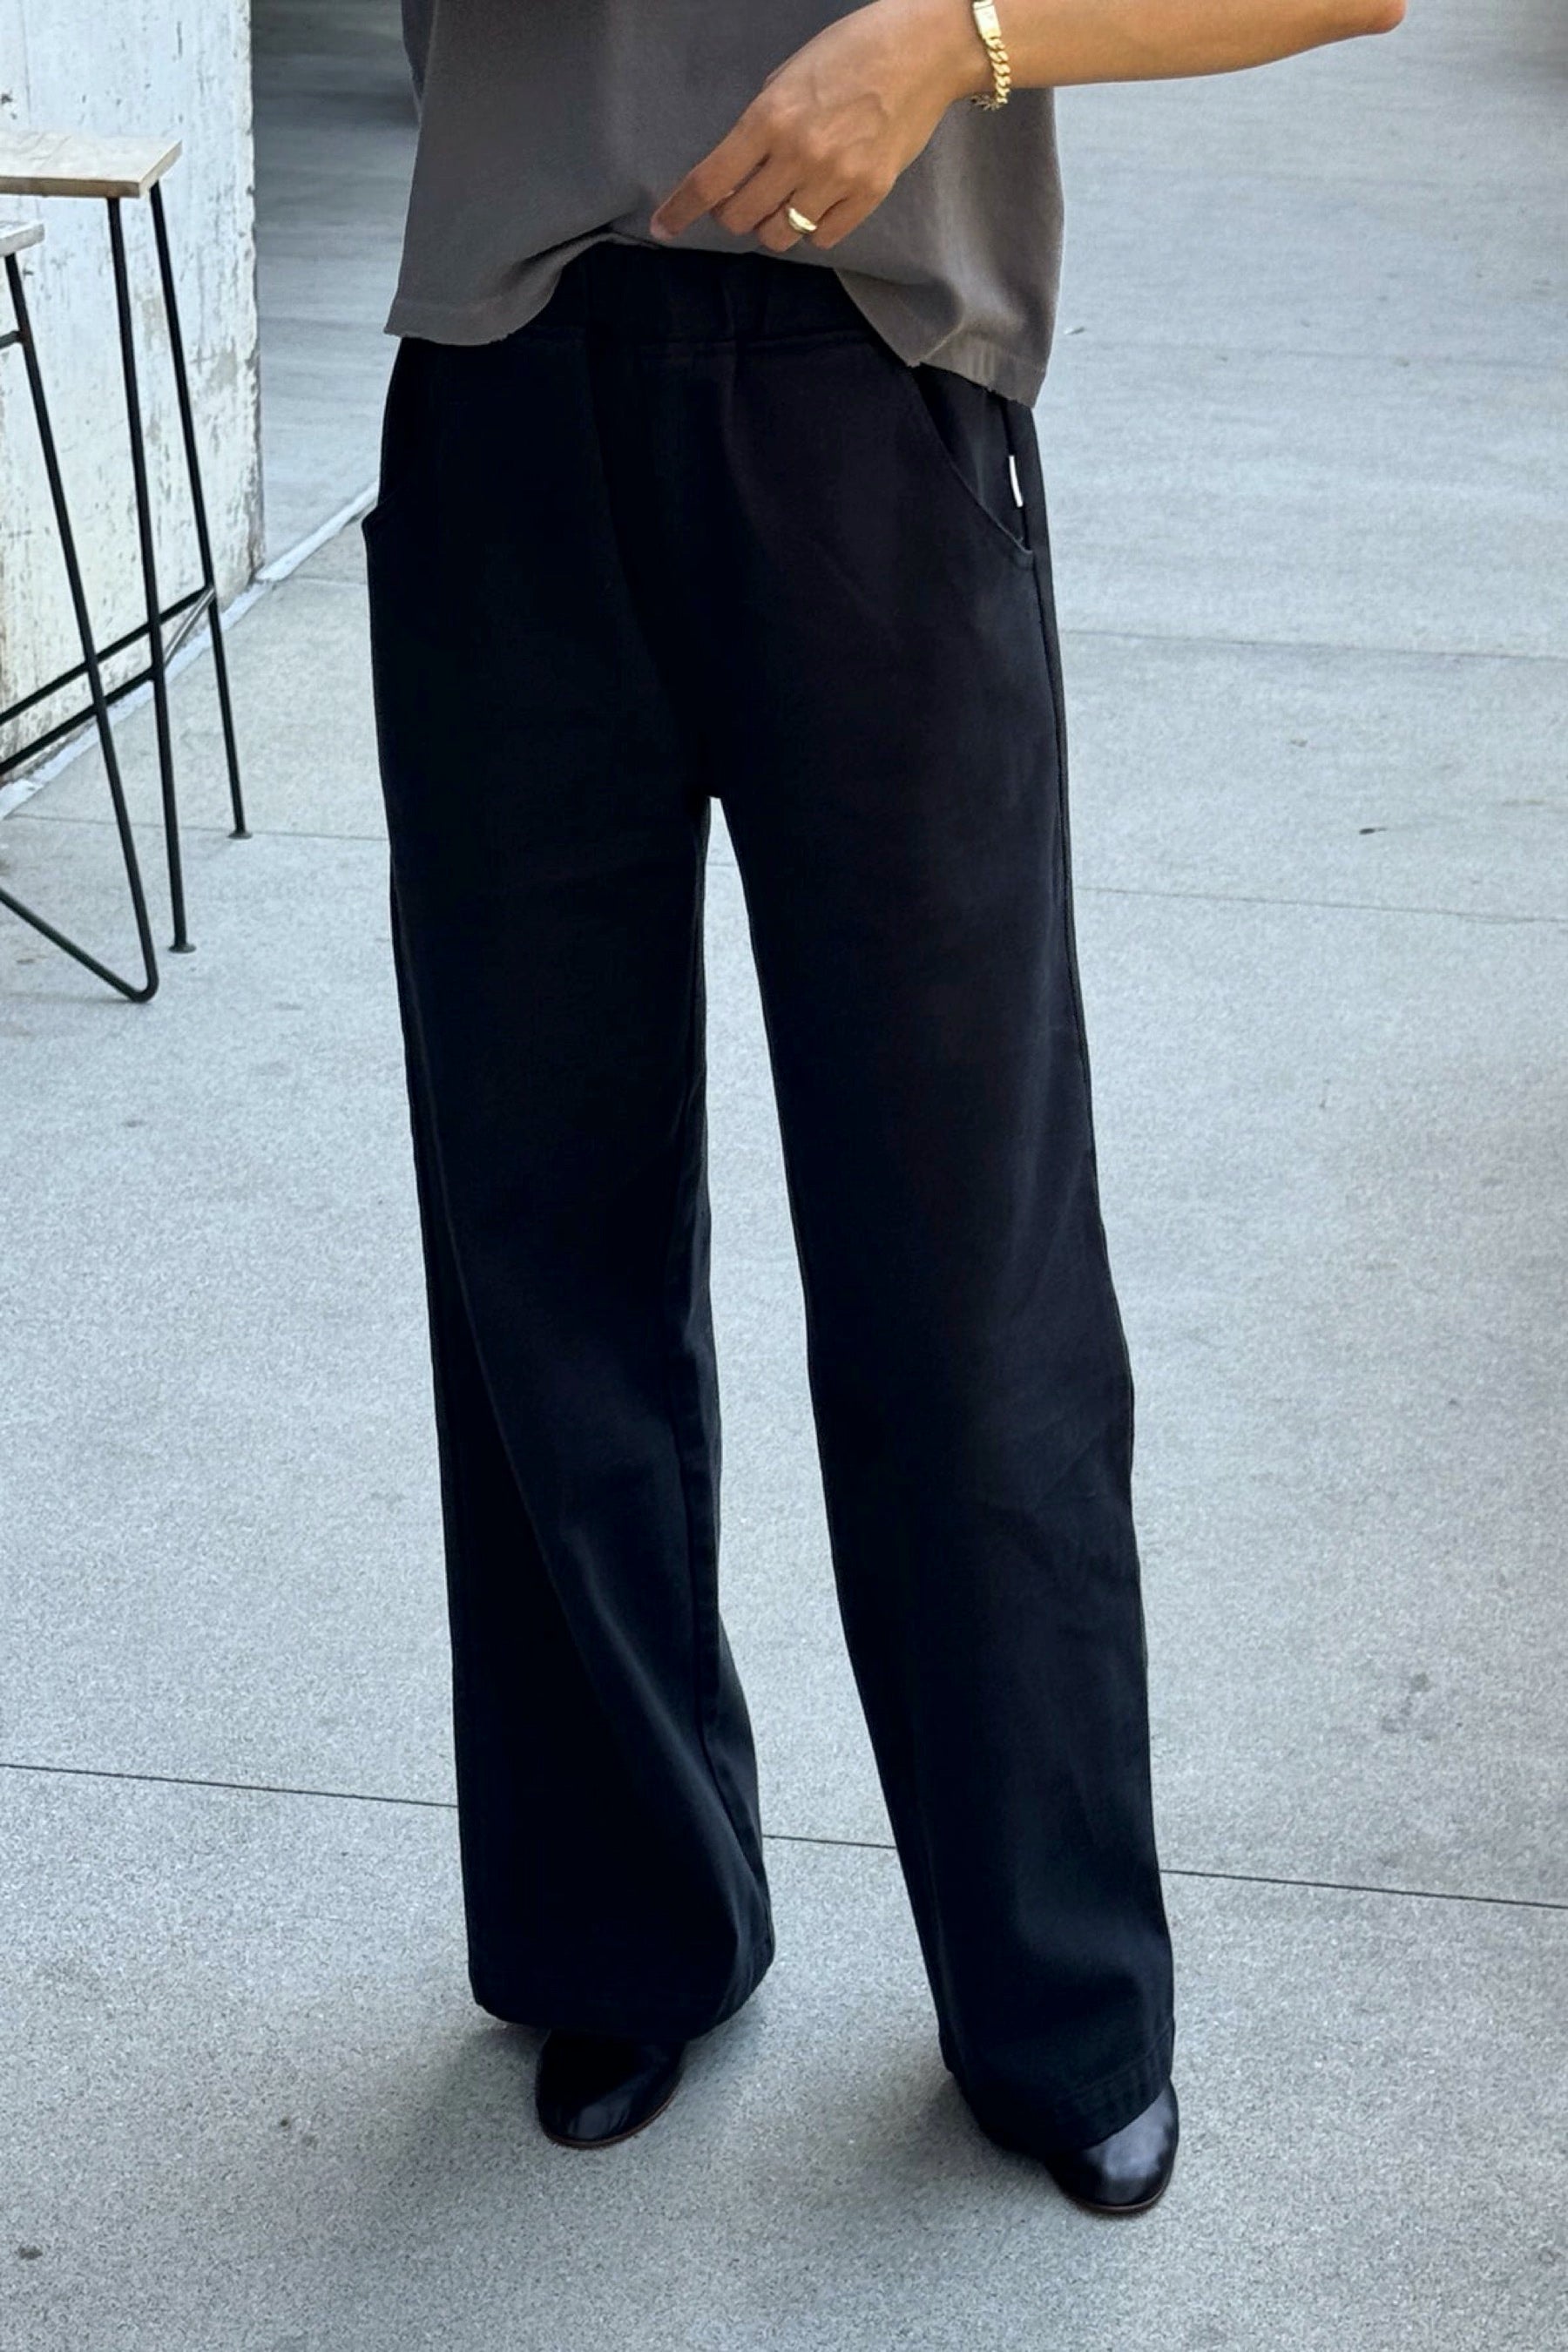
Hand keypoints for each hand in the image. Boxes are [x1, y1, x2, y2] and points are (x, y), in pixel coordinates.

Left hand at [648, 0, 986, 253]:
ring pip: (780, 235)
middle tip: (745, 198)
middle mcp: (799, 154)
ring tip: (787, 200)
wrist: (922, 51)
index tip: (663, 227)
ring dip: (773, 225)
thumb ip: (759, 127)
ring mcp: (836, 179)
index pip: (711, 179)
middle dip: (734, 213)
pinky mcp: (868, 195)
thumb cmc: (851, 53)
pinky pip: (823, 236)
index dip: (681, 209)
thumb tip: (735, 173)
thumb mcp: (789, 77)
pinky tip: (822, 201)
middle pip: (741, 217)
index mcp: (770, 117)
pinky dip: (814, 226)